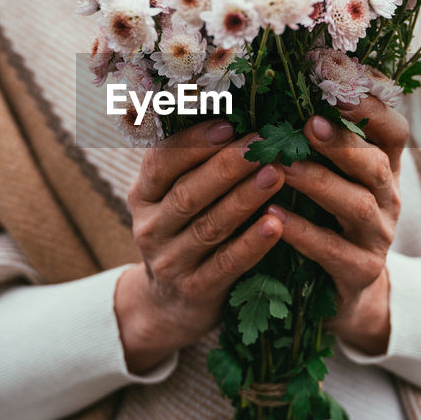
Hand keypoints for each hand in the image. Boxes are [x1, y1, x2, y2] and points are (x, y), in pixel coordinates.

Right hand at [117, 119, 284, 373]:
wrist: (169, 306)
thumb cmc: (185, 233)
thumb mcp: (173, 199)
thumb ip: (194, 165)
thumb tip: (238, 113)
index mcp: (143, 195)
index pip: (162, 162)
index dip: (194, 143)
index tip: (228, 124)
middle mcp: (150, 227)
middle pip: (188, 192)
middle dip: (227, 165)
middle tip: (263, 144)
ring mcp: (170, 262)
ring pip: (209, 226)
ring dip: (244, 198)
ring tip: (277, 174)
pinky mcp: (195, 291)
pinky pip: (226, 263)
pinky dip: (252, 243)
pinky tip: (277, 223)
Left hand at [266, 97, 408, 354]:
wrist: (345, 293)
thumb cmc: (328, 221)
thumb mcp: (332, 178)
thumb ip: (318, 143)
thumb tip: (278, 89)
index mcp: (382, 169)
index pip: (394, 130)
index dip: (373, 108)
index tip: (340, 85)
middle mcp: (387, 199)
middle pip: (376, 164)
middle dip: (343, 142)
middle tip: (308, 123)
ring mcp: (377, 238)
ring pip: (357, 205)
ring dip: (320, 183)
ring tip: (284, 168)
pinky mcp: (359, 272)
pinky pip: (333, 251)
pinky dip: (303, 233)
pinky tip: (273, 216)